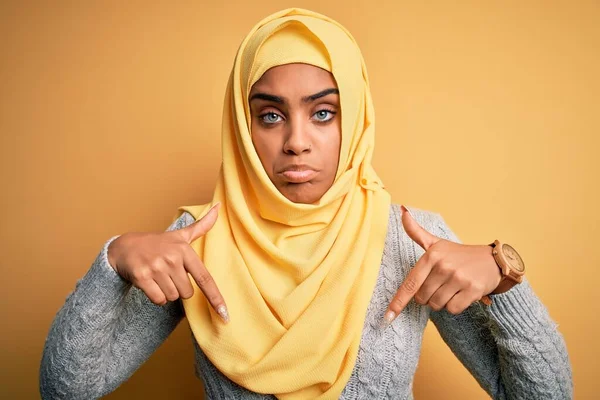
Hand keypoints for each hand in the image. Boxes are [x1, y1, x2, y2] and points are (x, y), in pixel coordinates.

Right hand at [107, 203, 228, 321]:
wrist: (125, 246)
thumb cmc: (157, 243)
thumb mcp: (180, 235)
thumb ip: (201, 226)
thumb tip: (218, 208)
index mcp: (184, 250)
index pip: (204, 278)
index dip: (215, 297)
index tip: (224, 313)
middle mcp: (171, 258)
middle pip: (187, 293)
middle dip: (179, 289)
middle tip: (169, 275)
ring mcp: (156, 267)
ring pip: (172, 297)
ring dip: (167, 292)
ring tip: (158, 277)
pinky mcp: (142, 277)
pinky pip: (158, 299)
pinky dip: (156, 297)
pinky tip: (151, 284)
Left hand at [382, 205, 500, 326]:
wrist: (493, 260)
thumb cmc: (459, 254)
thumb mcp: (436, 243)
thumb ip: (416, 232)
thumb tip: (402, 211)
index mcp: (432, 256)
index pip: (410, 283)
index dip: (398, 301)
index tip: (388, 316)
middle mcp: (444, 266)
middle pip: (422, 297)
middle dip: (427, 296)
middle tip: (439, 285)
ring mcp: (459, 278)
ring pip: (437, 305)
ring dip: (441, 302)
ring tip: (451, 288)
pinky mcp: (472, 290)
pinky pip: (453, 309)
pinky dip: (455, 306)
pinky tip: (461, 294)